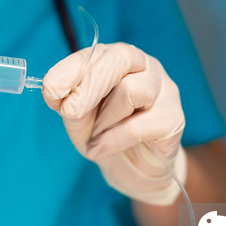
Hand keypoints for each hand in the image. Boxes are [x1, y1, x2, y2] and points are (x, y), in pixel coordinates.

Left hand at [42, 43, 186, 205]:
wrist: (137, 171)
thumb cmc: (106, 135)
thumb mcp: (78, 118)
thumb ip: (68, 102)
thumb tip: (54, 91)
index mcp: (116, 60)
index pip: (95, 54)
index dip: (70, 69)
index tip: (51, 89)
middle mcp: (143, 66)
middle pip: (119, 59)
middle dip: (89, 85)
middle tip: (69, 112)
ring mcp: (163, 89)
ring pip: (130, 90)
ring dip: (104, 119)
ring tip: (95, 137)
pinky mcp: (173, 118)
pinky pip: (137, 126)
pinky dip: (112, 141)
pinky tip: (101, 150)